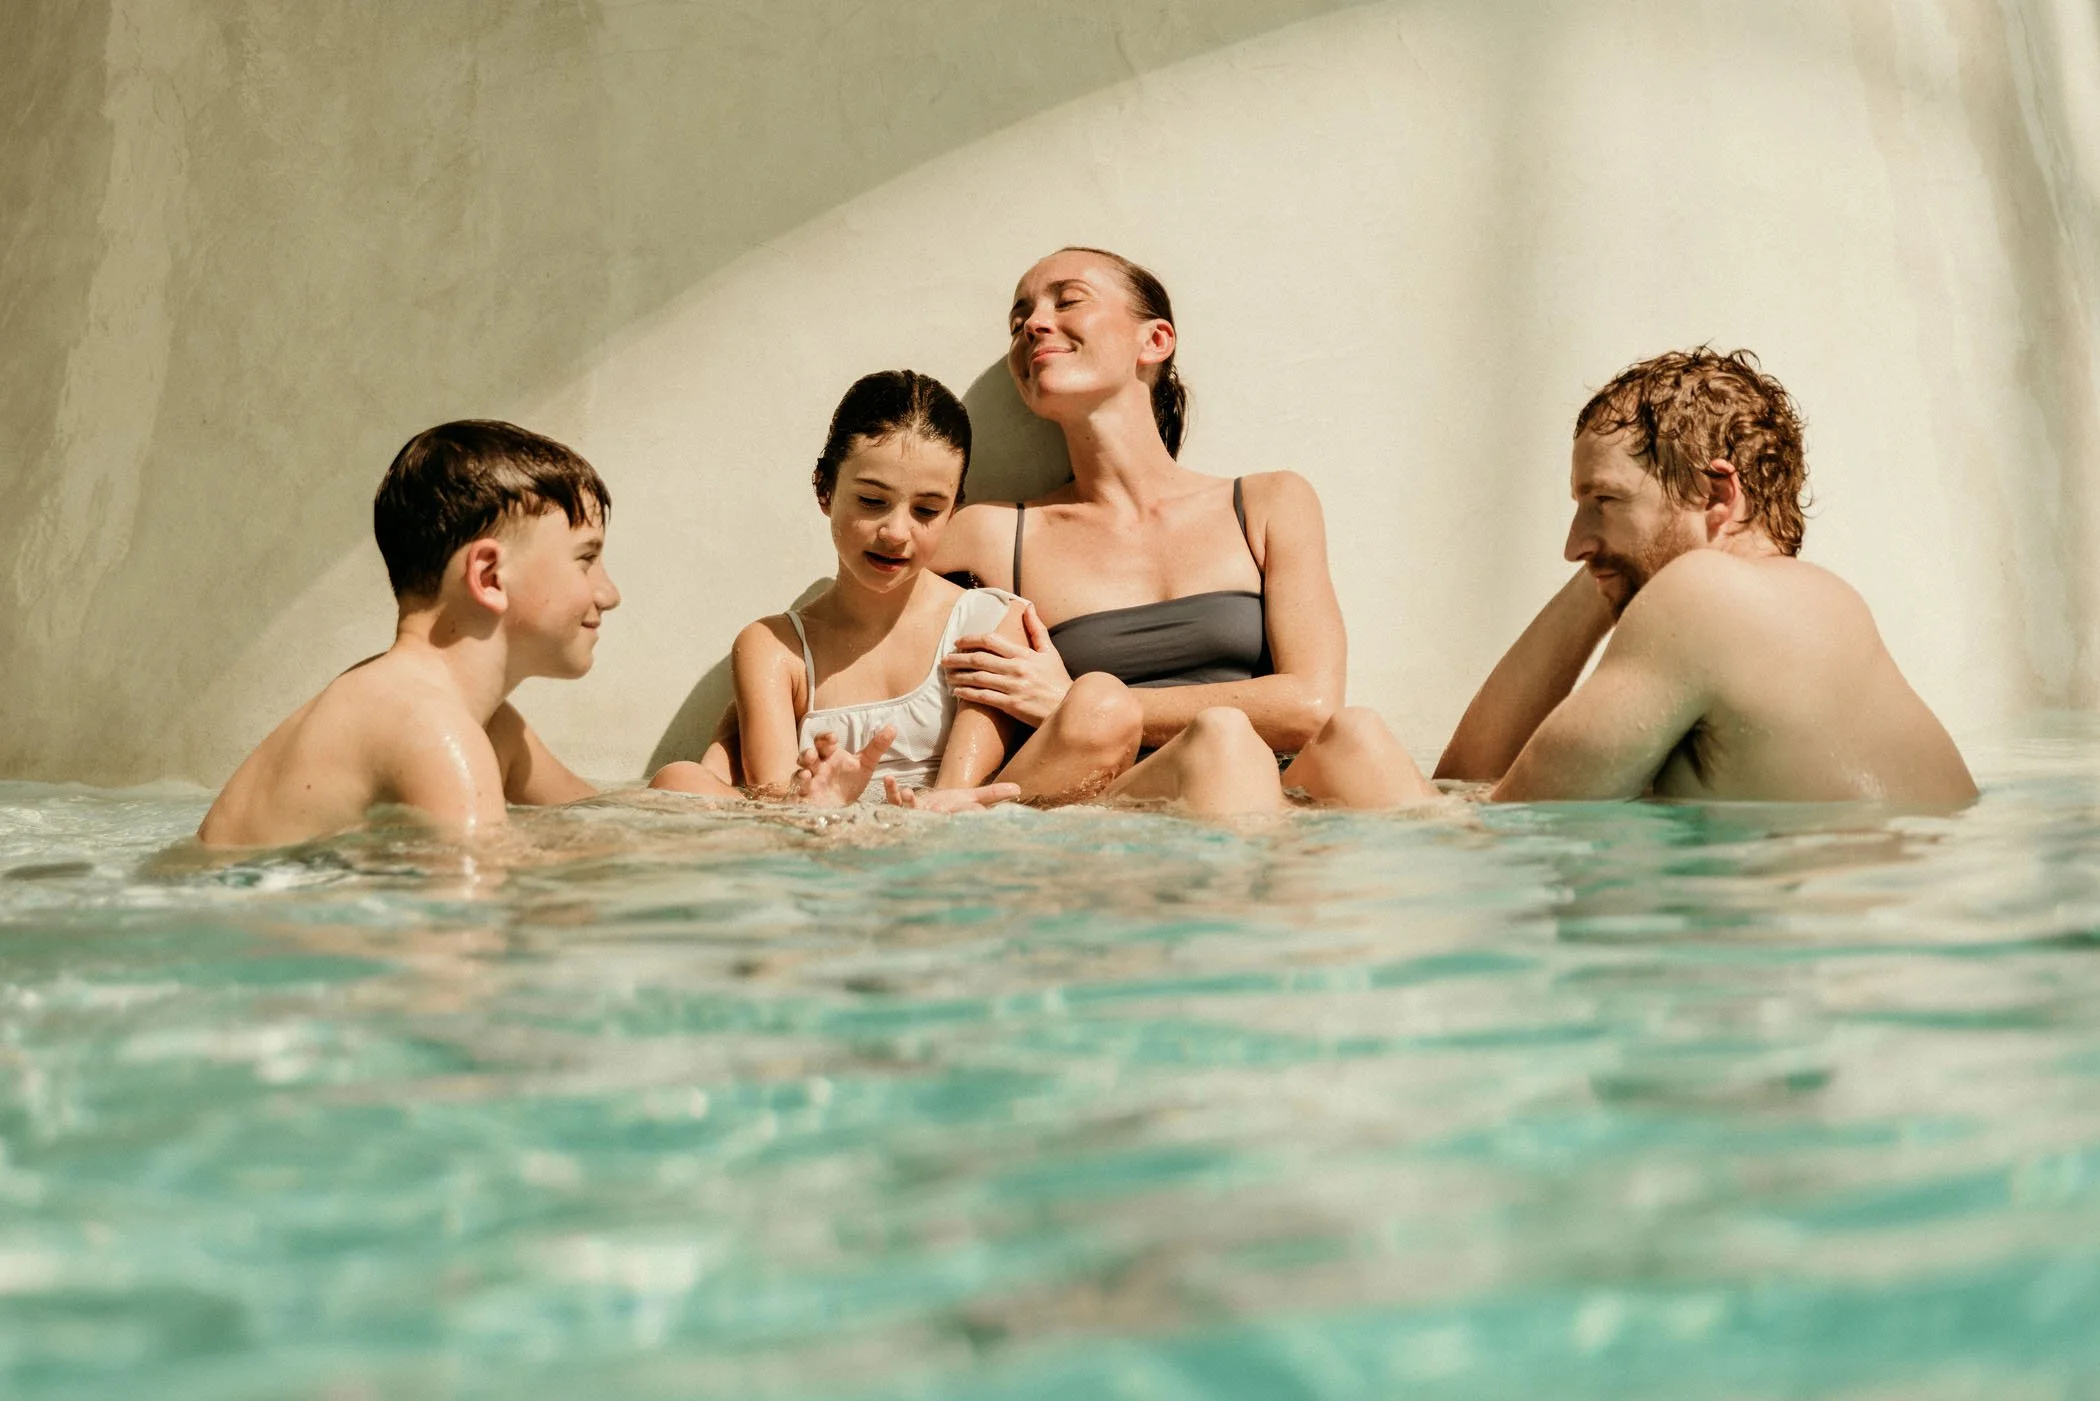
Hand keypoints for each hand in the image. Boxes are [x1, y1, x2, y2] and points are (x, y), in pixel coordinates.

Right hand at [792, 726, 894, 805]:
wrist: (846, 807)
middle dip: (807, 754)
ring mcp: (809, 784)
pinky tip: (803, 797)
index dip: (825, 738)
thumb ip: (877, 747)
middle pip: (806, 756)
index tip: (833, 738)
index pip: (822, 741)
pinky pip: (798, 797)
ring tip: (806, 775)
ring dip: (800, 775)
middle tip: (812, 755)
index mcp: (829, 756)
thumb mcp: (866, 764)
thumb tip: (893, 727)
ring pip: (798, 776)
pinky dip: (798, 797)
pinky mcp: (806, 800)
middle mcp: (816, 768)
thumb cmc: (851, 781)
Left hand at [883, 777, 1022, 811]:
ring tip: (908, 793)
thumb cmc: (951, 806)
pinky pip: (893, 799)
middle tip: (935, 808)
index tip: (973, 807)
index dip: (968, 810)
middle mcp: (933, 819)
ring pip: (910, 810)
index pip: (963, 813)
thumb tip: (1019, 789)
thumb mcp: (973, 798)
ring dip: (909, 802)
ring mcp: (914, 815)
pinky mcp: (899, 807)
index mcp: (952, 818)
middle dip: (936, 813)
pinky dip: (890, 790)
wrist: (928, 811)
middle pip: (935, 817)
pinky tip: (889, 779)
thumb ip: (994, 795)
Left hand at [943, 603, 1072, 726]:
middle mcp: (1016, 669)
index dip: (970, 639)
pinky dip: (967, 693)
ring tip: (947, 675)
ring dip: (958, 675)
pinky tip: (957, 692)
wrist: (1067, 707)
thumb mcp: (1050, 652)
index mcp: (1024, 654)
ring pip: (978, 678)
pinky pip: (983, 697)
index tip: (958, 642)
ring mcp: (1013, 687)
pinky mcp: (1011, 705)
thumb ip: (1036, 629)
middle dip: (957, 658)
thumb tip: (1028, 606)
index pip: (991, 640)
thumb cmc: (1057, 680)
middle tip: (944, 659)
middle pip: (979, 659)